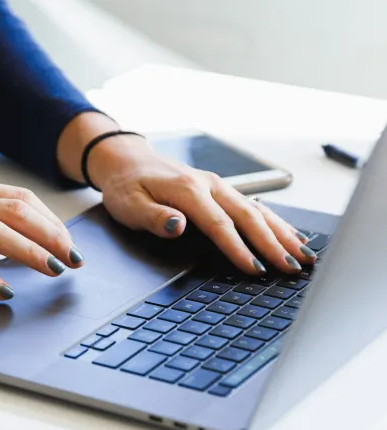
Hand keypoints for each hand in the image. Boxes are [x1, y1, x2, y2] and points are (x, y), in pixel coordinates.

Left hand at [87, 135, 315, 274]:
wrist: (126, 160)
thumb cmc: (126, 186)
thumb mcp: (129, 205)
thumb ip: (155, 217)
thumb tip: (179, 226)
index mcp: (188, 190)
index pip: (219, 224)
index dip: (238, 249)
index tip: (255, 269)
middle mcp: (209, 185)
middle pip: (249, 217)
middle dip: (273, 244)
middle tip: (293, 268)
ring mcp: (218, 186)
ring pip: (258, 211)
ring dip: (282, 234)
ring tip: (304, 256)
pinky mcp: (221, 190)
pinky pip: (255, 206)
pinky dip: (276, 222)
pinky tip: (292, 236)